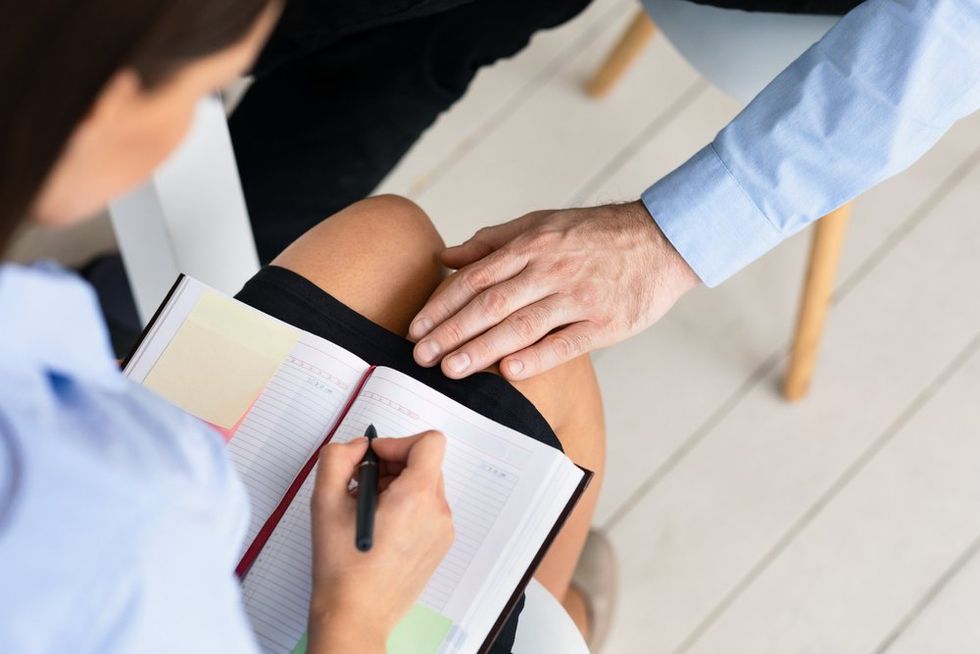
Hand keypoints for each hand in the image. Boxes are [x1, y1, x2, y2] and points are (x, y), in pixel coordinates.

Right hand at [307, 431, 453, 653]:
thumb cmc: (343, 568)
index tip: (374, 459)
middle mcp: (437, 512)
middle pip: (425, 464)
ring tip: (368, 511)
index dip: (397, 442)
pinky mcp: (438, 546)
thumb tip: (358, 447)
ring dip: (397, 487)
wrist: (355, 616)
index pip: (429, 442)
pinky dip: (405, 507)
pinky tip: (379, 528)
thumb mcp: (325, 502)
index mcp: (417, 498)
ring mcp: (442, 531)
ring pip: (425, 486)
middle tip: (362, 486)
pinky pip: (427, 510)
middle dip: (392, 466)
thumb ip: (337, 459)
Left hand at [409, 201, 699, 379]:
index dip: (442, 305)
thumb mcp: (542, 224)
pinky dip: (538, 357)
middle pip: (491, 304)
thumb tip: (447, 255)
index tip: (416, 328)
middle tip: (421, 357)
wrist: (662, 239)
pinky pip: (567, 343)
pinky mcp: (606, 322)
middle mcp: (552, 270)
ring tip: (451, 370)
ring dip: (483, 349)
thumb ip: (493, 241)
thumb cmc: (596, 234)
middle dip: (451, 332)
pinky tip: (511, 371)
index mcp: (533, 246)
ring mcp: (580, 297)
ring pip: (522, 325)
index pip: (476, 278)